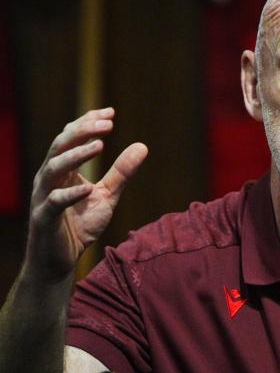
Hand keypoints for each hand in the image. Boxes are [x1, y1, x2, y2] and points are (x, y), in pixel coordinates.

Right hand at [25, 108, 147, 281]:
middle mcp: (49, 178)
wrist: (60, 260)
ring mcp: (44, 197)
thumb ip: (122, 172)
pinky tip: (88, 188)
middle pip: (60, 145)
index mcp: (63, 169)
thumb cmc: (80, 224)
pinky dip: (70, 194)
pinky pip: (54, 202)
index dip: (88, 122)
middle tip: (107, 123)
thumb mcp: (107, 195)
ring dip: (76, 155)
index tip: (111, 112)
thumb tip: (142, 146)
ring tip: (99, 146)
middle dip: (82, 131)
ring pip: (53, 168)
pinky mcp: (44, 218)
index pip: (72, 137)